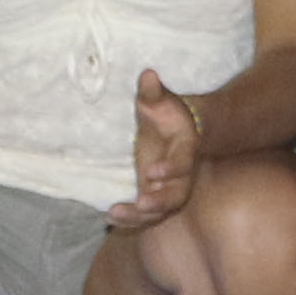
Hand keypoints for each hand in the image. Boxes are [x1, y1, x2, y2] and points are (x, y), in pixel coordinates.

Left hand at [108, 68, 206, 231]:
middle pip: (177, 195)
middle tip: (141, 203)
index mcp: (186, 150)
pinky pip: (145, 216)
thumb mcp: (159, 101)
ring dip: (139, 216)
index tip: (152, 172)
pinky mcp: (154, 197)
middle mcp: (181, 175)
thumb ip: (153, 92)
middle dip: (159, 201)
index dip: (171, 169)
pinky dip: (129, 220)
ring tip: (115, 214)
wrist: (177, 133)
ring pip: (160, 210)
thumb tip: (147, 73)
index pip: (183, 162)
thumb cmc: (167, 115)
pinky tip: (109, 218)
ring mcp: (168, 189)